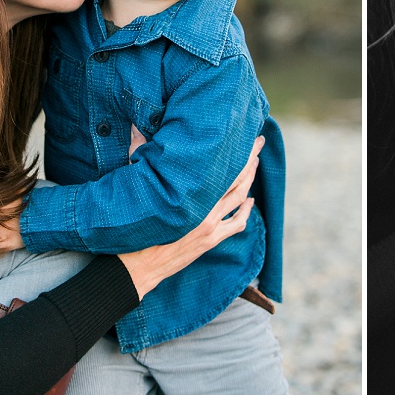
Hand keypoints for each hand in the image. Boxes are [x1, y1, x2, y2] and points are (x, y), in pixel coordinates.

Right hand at [119, 136, 262, 300]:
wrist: (135, 267)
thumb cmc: (134, 222)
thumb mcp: (137, 184)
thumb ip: (140, 152)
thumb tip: (137, 127)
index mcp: (191, 191)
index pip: (223, 165)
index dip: (239, 148)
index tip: (247, 132)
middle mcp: (206, 208)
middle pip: (238, 177)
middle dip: (251, 157)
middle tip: (260, 140)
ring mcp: (210, 225)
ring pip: (240, 198)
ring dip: (250, 179)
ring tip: (256, 162)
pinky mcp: (210, 241)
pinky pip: (237, 224)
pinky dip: (247, 211)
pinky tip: (251, 201)